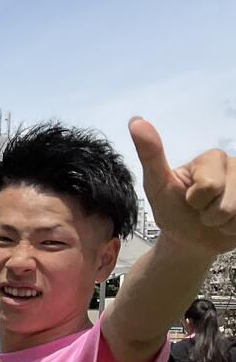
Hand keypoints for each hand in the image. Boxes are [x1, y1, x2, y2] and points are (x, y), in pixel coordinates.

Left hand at [131, 118, 235, 254]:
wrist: (188, 240)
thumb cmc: (173, 210)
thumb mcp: (156, 186)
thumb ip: (150, 156)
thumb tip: (136, 121)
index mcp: (213, 158)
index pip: (209, 186)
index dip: (196, 200)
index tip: (189, 199)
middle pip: (228, 203)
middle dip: (210, 215)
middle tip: (202, 211)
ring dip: (223, 224)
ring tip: (216, 218)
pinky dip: (234, 230)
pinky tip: (229, 224)